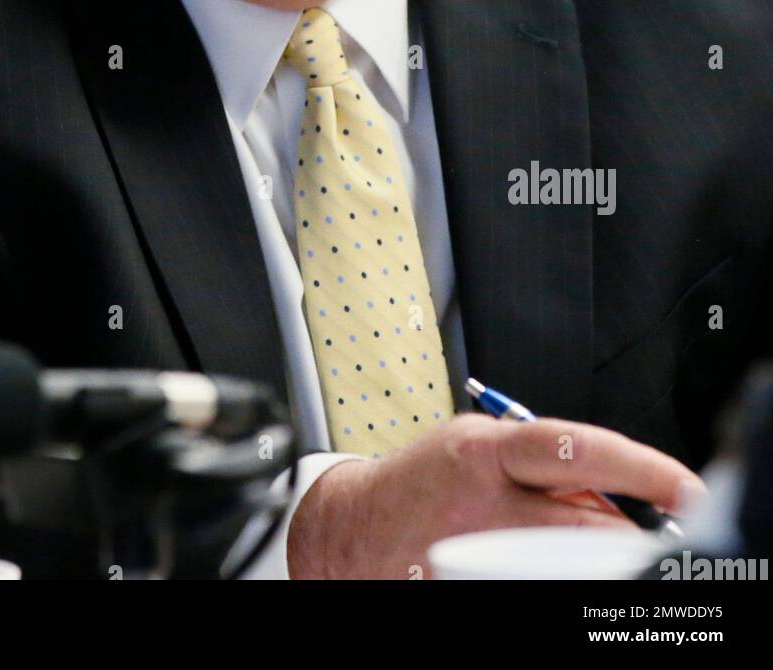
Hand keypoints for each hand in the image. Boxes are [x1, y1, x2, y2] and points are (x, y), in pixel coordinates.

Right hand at [286, 414, 705, 579]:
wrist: (352, 525)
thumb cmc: (424, 480)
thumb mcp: (480, 447)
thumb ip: (543, 464)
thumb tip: (615, 498)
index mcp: (485, 451)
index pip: (577, 449)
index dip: (640, 468)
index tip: (682, 487)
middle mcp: (482, 501)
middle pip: (580, 525)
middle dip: (622, 539)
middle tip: (645, 545)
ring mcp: (472, 552)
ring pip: (561, 566)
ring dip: (578, 562)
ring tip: (558, 551)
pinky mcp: (465, 588)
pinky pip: (529, 587)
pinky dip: (541, 579)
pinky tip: (524, 569)